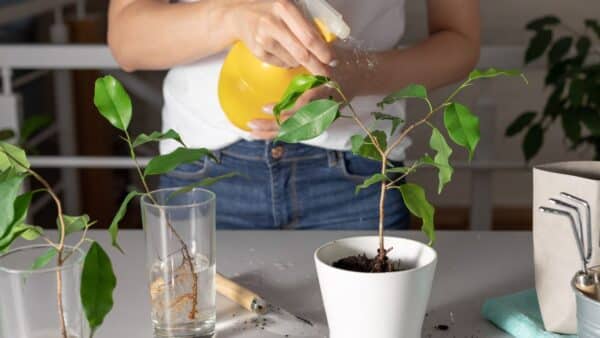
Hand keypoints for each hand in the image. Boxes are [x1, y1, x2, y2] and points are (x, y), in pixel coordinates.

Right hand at [228, 0, 333, 73]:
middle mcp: (272, 23)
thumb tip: (326, 44)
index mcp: (284, 8)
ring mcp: (263, 39)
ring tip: (299, 55)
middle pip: (301, 53)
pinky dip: (288, 62)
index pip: (308, 35)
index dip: (322, 50)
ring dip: (301, 62)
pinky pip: (282, 64)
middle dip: (316, 65)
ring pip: (292, 61)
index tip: (331, 59)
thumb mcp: (287, 8)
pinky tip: (284, 52)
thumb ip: (305, 22)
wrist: (240, 15)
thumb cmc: (270, 11)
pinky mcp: (258, 52)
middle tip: (325, 73)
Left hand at [248, 48, 362, 139]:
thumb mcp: (325, 57)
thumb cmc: (341, 62)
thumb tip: (285, 50)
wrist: (361, 76)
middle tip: (252, 124)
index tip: (266, 107)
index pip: (305, 104)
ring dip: (273, 133)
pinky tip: (266, 133)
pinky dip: (281, 133)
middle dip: (273, 126)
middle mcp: (324, 108)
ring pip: (295, 131)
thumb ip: (309, 58)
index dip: (286, 109)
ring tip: (253, 133)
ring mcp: (323, 117)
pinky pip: (298, 130)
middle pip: (296, 124)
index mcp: (326, 91)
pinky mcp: (320, 121)